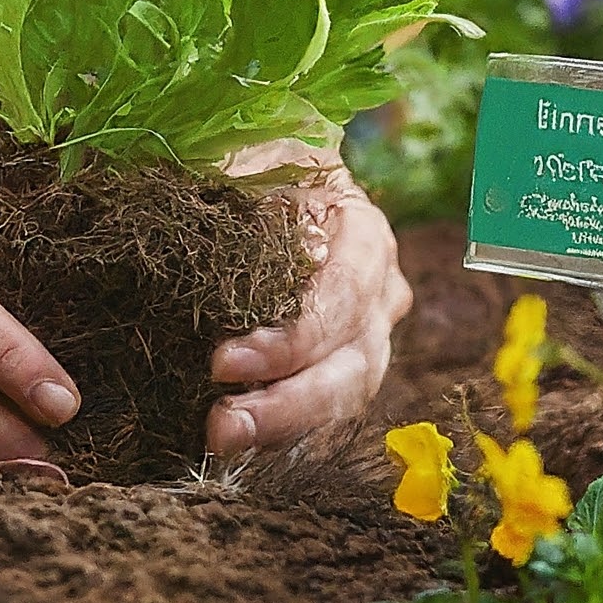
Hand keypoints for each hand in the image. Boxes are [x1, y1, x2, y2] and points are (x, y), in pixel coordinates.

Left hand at [206, 157, 411, 453]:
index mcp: (366, 235)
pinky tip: (239, 442)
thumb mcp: (257, 162)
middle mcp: (380, 290)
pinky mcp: (343, 360)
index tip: (222, 363)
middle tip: (222, 426)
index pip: (341, 300)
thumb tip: (301, 256)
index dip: (289, 340)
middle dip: (289, 404)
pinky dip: (287, 429)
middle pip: (354, 363)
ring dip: (286, 426)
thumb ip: (266, 202)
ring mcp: (369, 331)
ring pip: (347, 395)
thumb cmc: (259, 160)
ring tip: (223, 438)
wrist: (270, 168)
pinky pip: (327, 406)